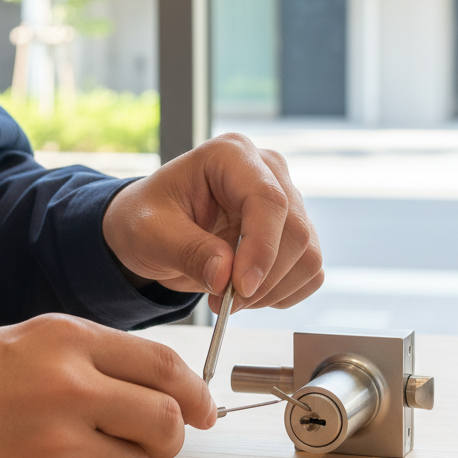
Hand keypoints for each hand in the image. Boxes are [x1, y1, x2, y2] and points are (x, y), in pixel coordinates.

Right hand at [0, 314, 215, 457]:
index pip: (164, 365)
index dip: (195, 391)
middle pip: (165, 422)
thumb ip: (99, 356)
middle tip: (152, 437)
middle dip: (169, 434)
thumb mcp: (30, 341)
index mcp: (67, 340)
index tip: (204, 409)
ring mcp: (56, 447)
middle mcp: (69, 389)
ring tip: (73, 451)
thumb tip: (170, 387)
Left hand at [102, 133, 322, 311]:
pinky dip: (283, 293)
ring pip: (308, 255)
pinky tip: (249, 294)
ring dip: (273, 291)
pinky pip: (310, 271)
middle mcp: (267, 171)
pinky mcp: (294, 231)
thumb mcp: (150, 234)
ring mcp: (287, 200)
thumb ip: (188, 252)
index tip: (241, 288)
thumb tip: (226, 277)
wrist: (154, 229)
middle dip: (263, 279)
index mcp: (230, 156)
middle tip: (225, 302)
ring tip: (229, 298)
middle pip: (295, 231)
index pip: (268, 199)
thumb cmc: (147, 218)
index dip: (262, 248)